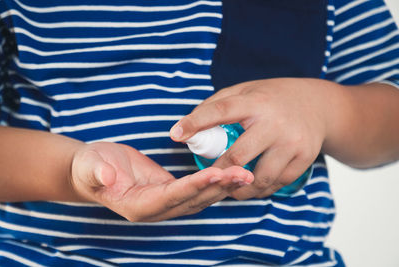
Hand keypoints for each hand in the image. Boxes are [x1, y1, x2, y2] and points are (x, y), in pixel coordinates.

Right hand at [71, 142, 253, 221]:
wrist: (93, 169)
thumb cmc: (90, 167)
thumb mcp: (89, 166)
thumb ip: (96, 172)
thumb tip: (106, 177)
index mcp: (138, 206)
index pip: (172, 197)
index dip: (194, 186)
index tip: (216, 173)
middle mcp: (157, 209)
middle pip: (193, 201)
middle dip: (219, 188)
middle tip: (243, 174)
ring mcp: (166, 202)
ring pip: (200, 198)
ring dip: (223, 187)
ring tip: (246, 174)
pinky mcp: (171, 192)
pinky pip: (198, 190)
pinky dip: (216, 183)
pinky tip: (232, 173)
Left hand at [170, 78, 332, 199]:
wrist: (318, 105)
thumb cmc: (272, 98)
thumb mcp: (245, 91)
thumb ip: (218, 105)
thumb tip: (189, 128)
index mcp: (255, 102)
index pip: (221, 111)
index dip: (195, 122)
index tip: (175, 134)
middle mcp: (274, 123)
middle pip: (238, 157)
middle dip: (218, 172)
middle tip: (207, 178)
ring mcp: (292, 143)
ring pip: (258, 178)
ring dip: (239, 188)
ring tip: (229, 186)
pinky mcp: (305, 159)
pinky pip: (276, 184)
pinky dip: (260, 189)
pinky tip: (252, 184)